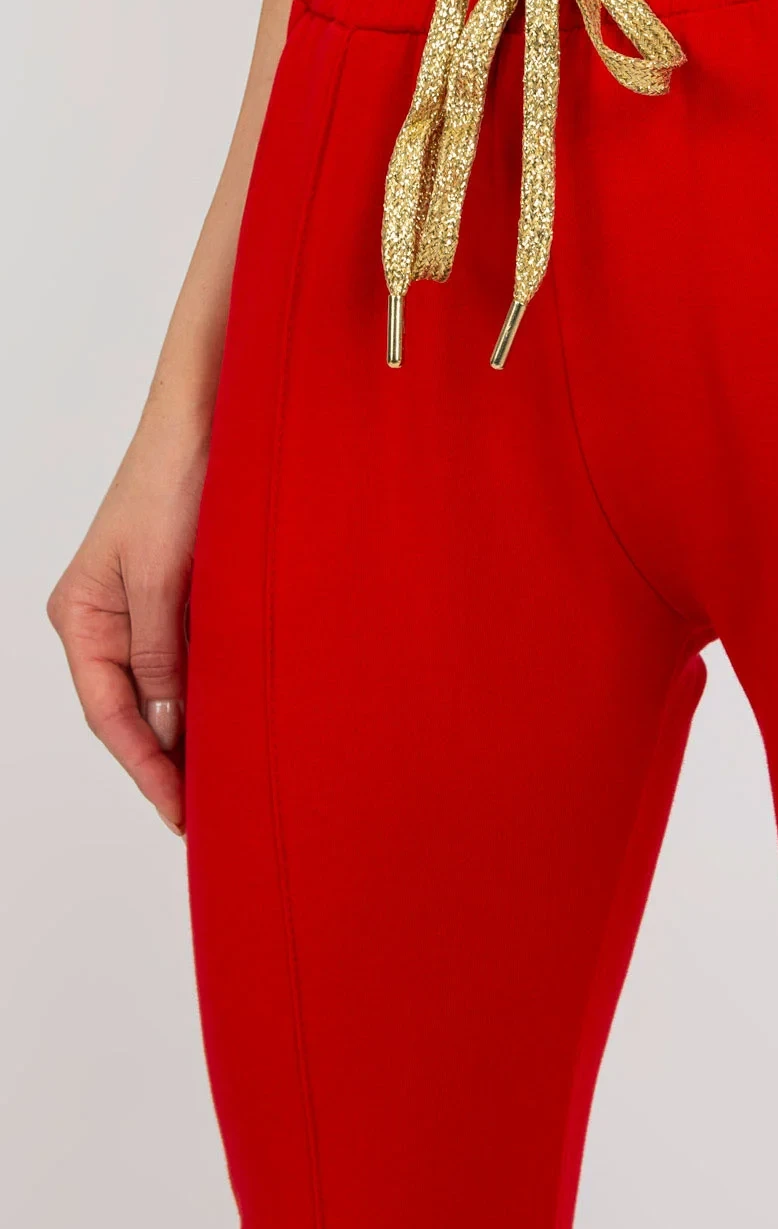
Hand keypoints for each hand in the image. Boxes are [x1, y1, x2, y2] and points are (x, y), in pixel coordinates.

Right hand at [47, 415, 209, 835]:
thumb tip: (170, 721)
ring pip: (170, 686)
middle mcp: (110, 617)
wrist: (212, 415)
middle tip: (212, 813)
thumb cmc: (175, 479)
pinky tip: (244, 717)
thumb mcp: (162, 574)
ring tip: (232, 780)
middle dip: (170, 760)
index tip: (180, 813)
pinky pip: (198, 655)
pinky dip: (217, 689)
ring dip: (197, 728)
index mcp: (83, 615)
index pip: (111, 714)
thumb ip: (161, 651)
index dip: (148, 768)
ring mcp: (150, 605)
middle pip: (136, 709)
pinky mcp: (190, 590)